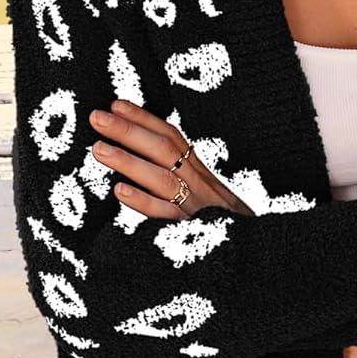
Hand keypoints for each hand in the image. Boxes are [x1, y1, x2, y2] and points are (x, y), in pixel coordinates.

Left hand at [88, 100, 254, 218]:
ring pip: (162, 178)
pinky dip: (144, 202)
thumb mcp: (210, 197)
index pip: (172, 138)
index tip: (116, 105)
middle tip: (97, 118)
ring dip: (130, 161)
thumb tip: (145, 163)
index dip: (145, 119)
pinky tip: (120, 191)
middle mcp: (200, 185)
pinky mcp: (194, 232)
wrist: (260, 252)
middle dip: (130, 132)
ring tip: (100, 149)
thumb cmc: (228, 226)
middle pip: (164, 150)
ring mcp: (197, 207)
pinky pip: (167, 215)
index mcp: (201, 174)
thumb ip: (184, 179)